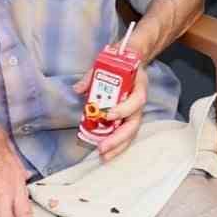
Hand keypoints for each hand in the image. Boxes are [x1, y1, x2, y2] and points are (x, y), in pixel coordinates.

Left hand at [70, 46, 149, 162]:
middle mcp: (138, 102)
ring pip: (131, 132)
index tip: (108, 116)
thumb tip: (78, 88)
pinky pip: (125, 133)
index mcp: (138, 86)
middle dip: (119, 138)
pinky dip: (117, 144)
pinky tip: (107, 154)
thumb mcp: (106, 64)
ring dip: (118, 146)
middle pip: (134, 124)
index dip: (123, 110)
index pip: (136, 101)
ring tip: (104, 157)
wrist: (133, 60)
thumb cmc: (120, 63)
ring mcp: (135, 112)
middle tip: (103, 147)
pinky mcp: (128, 117)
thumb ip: (92, 76)